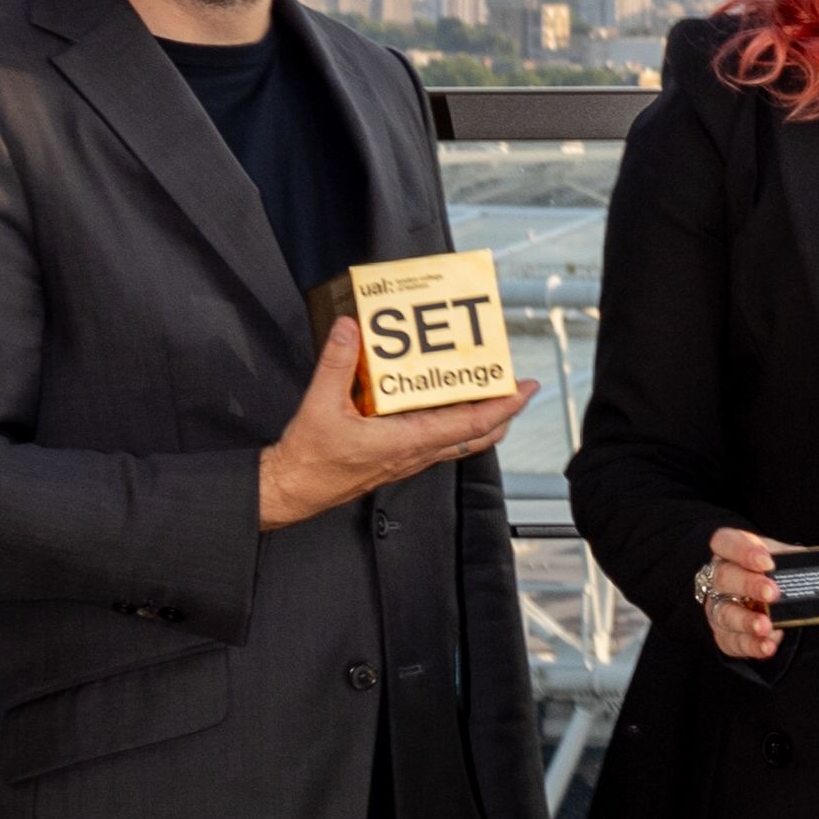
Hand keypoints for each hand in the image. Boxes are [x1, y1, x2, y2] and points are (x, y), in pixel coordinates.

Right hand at [257, 313, 532, 532]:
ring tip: (486, 389)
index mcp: (408, 441)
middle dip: (503, 411)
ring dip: (480, 417)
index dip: (503, 407)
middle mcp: (417, 452)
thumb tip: (351, 329)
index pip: (471, 425)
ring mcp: (410, 457)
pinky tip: (442, 402)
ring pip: (460, 439)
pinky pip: (439, 439)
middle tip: (515, 386)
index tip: (524, 389)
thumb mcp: (320, 404)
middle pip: (478, 435)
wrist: (295, 489)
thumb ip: (337, 363)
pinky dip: (452, 421)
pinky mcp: (398, 457)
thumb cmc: (310, 460)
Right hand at [691, 525, 795, 662]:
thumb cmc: (771, 572)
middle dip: (749, 585)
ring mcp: (719, 606)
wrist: (755, 597)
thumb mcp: (790, 561)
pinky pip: (732, 641)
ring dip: (745, 621)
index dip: (742, 550)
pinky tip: (768, 645)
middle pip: (724, 577)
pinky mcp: (724, 634)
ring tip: (766, 626)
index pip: (726, 542)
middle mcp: (721, 578)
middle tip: (773, 593)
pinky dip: (751, 645)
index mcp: (733, 551)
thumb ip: (815, 566)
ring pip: (724, 613)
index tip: (767, 561)